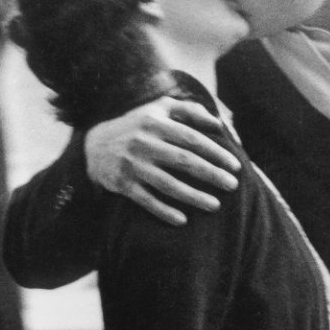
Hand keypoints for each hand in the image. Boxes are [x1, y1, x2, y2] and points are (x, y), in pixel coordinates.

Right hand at [86, 96, 239, 225]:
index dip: (215, 153)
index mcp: (155, 123)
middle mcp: (143, 143)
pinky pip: (146, 200)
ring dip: (193, 196)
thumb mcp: (158, 109)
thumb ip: (189, 111)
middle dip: (211, 175)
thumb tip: (218, 123)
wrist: (94, 145)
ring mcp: (132, 165)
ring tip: (215, 205)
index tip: (235, 166)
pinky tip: (182, 220)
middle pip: (183, 161)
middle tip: (233, 185)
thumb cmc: (137, 125)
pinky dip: (163, 211)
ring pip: (167, 184)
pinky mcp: (122, 184)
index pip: (191, 139)